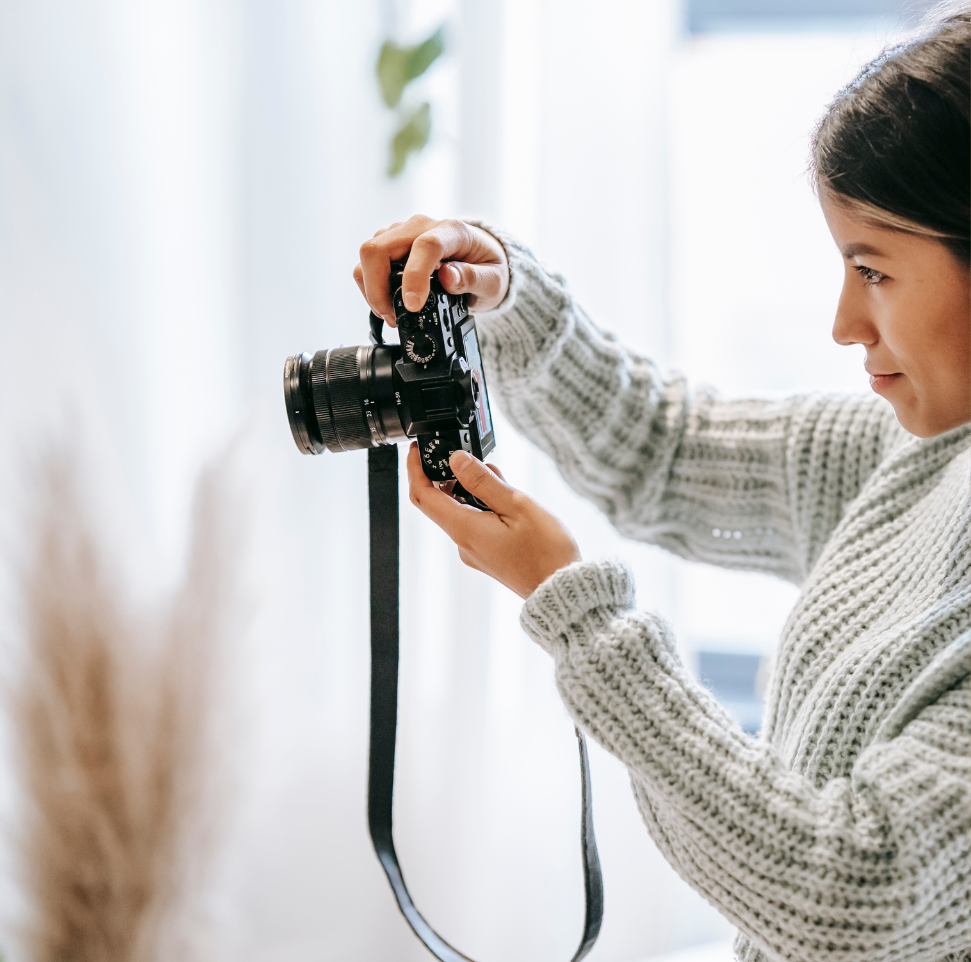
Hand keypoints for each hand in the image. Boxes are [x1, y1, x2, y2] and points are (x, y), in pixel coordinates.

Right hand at [353, 215, 508, 325]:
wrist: (481, 257)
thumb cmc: (488, 267)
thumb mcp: (494, 280)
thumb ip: (474, 279)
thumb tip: (448, 277)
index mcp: (452, 231)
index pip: (425, 246)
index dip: (414, 276)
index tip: (413, 305)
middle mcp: (421, 226)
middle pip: (379, 248)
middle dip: (378, 289)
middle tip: (393, 316)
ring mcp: (402, 233)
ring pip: (369, 255)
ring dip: (372, 290)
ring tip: (392, 314)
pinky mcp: (391, 244)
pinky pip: (369, 263)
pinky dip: (372, 287)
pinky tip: (388, 303)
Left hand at [407, 443, 580, 598]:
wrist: (561, 589)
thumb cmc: (545, 552)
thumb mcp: (516, 505)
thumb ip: (483, 482)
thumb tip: (456, 460)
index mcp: (464, 529)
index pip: (423, 495)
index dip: (415, 469)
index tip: (416, 450)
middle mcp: (463, 543)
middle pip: (442, 502)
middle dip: (454, 476)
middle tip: (476, 459)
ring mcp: (474, 551)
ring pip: (463, 511)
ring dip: (475, 491)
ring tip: (503, 481)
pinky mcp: (487, 555)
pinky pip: (476, 523)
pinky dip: (485, 506)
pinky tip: (507, 500)